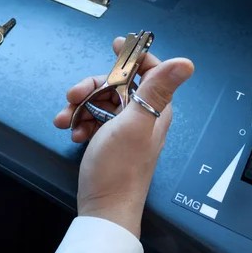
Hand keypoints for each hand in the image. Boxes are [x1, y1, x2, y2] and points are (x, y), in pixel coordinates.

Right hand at [54, 37, 193, 237]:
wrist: (103, 208)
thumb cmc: (120, 169)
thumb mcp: (134, 124)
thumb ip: (156, 90)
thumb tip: (186, 63)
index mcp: (155, 109)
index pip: (151, 71)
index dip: (134, 56)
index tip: (115, 45)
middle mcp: (142, 115)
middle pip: (116, 84)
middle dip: (91, 87)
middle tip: (73, 95)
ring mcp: (124, 128)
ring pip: (100, 101)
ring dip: (79, 107)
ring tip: (65, 120)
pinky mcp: (109, 139)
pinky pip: (93, 120)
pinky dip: (80, 123)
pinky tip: (72, 133)